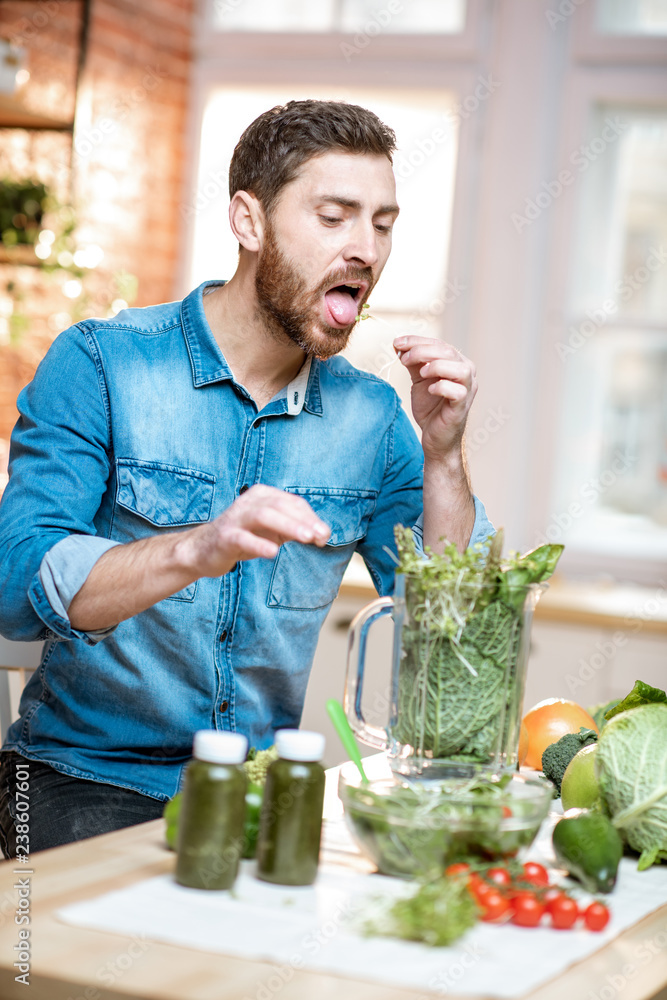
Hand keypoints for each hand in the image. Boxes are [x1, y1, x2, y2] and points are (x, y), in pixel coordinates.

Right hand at [177, 484, 330, 576]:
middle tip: (321, 535)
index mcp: (263, 495)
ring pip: (264, 516)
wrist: (204, 550)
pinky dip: (259, 544)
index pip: (293, 503)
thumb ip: (296, 529)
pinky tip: (273, 552)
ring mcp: (236, 518)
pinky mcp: (224, 537)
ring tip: (306, 538)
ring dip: (288, 526)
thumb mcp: (272, 530)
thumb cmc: (244, 536)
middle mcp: (249, 502)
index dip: (311, 518)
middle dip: (304, 520)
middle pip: (281, 506)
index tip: (324, 535)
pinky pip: (242, 538)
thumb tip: (323, 534)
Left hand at [393, 336, 476, 461]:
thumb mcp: (419, 380)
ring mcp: (467, 390)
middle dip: (422, 351)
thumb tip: (398, 344)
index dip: (417, 341)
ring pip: (459, 368)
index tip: (397, 343)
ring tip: (421, 373)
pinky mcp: (462, 407)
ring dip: (437, 366)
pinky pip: (458, 392)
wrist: (434, 438)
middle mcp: (466, 373)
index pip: (439, 344)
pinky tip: (430, 390)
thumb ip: (413, 362)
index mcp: (457, 363)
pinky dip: (443, 387)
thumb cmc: (430, 408)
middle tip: (404, 358)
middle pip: (448, 352)